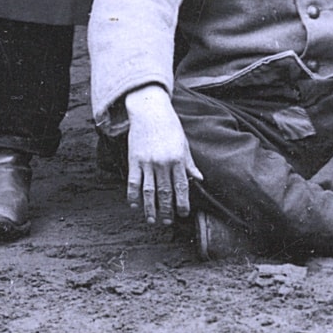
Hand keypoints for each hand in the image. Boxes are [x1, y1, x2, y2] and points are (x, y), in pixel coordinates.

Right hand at [121, 86, 201, 225]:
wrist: (149, 110)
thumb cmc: (169, 126)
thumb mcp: (183, 143)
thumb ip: (190, 163)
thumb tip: (199, 179)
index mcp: (177, 159)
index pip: (181, 186)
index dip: (182, 202)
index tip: (183, 214)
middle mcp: (162, 162)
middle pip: (165, 192)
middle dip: (167, 209)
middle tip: (167, 222)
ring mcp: (147, 162)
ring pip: (148, 191)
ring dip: (150, 208)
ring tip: (152, 220)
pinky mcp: (133, 160)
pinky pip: (133, 182)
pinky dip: (133, 196)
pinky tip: (135, 206)